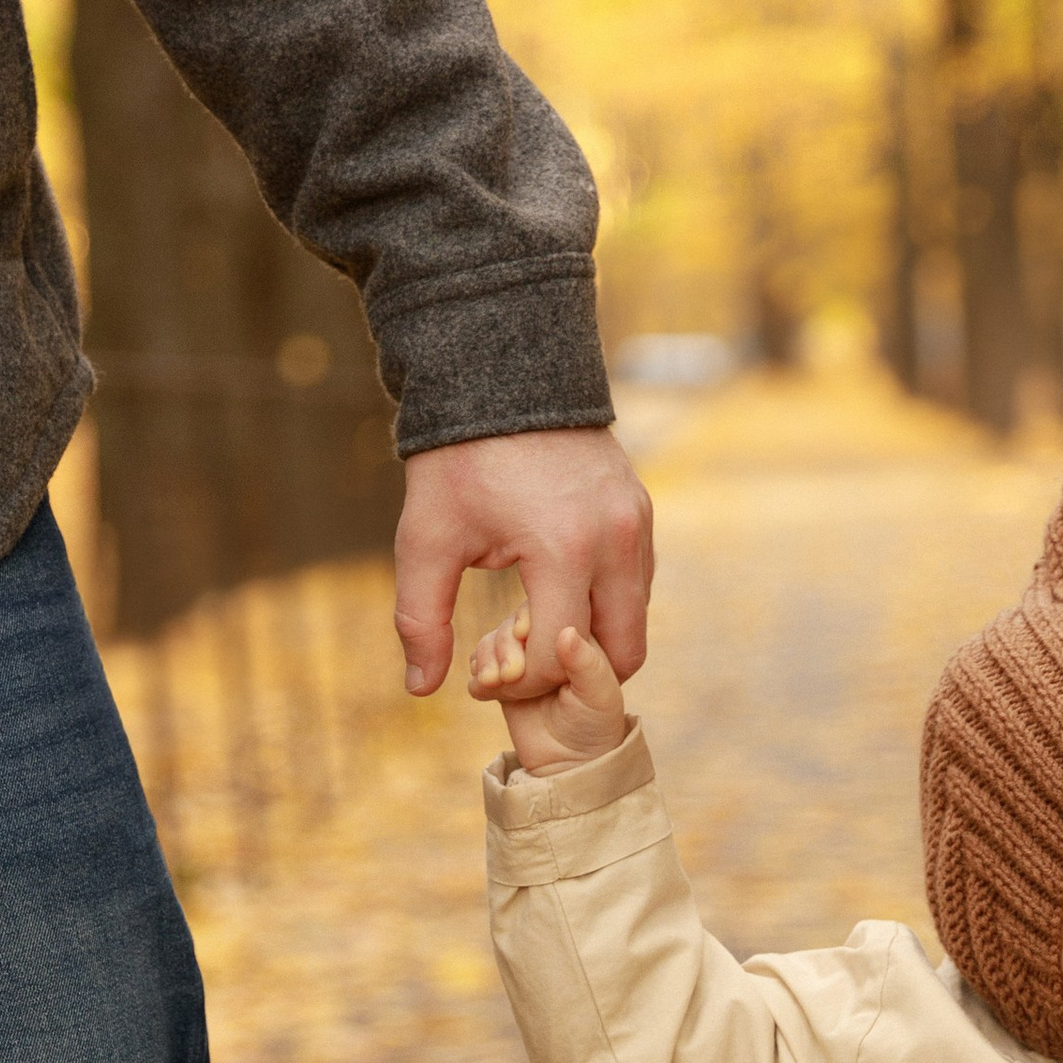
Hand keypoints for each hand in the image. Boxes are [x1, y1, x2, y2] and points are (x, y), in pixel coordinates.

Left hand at [394, 427, 654, 699]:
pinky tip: (557, 594)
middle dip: (574, 675)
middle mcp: (615, 541)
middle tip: (524, 664)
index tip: (484, 675)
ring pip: (636, 622)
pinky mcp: (642, 512)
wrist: (501, 373)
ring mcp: (637, 525)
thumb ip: (421, 618)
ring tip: (536, 626)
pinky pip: (639, 585)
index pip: (558, 658)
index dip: (519, 682)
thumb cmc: (457, 458)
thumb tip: (420, 688)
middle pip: (623, 655)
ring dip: (594, 641)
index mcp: (563, 550)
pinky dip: (606, 606)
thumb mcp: (426, 538)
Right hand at [467, 606, 629, 772]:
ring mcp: (521, 658)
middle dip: (503, 643)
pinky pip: (479, 665)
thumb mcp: (599, 696)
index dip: (529, 616)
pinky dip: (477, 675)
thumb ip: (585, 664)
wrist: (569, 764)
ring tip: (492, 683)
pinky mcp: (502, 678)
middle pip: (512, 622)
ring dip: (486, 659)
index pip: (547, 607)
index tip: (522, 634)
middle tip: (508, 674)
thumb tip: (567, 631)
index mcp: (576, 635)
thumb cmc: (595, 727)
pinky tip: (483, 690)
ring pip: (492, 642)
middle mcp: (546, 641)